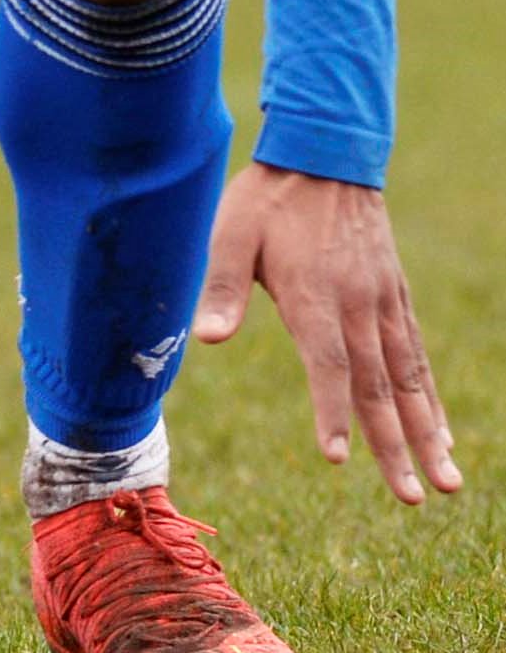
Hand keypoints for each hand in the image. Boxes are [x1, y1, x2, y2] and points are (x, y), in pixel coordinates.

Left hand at [196, 160, 460, 502]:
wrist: (323, 156)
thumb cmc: (267, 199)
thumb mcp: (230, 234)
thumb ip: (222, 288)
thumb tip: (205, 339)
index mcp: (313, 295)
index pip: (328, 366)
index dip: (332, 412)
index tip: (336, 457)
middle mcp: (357, 306)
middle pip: (377, 386)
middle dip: (394, 445)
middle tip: (414, 496)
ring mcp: (382, 303)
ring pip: (408, 378)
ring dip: (427, 431)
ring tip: (447, 481)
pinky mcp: (395, 296)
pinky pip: (417, 355)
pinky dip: (430, 396)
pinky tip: (441, 431)